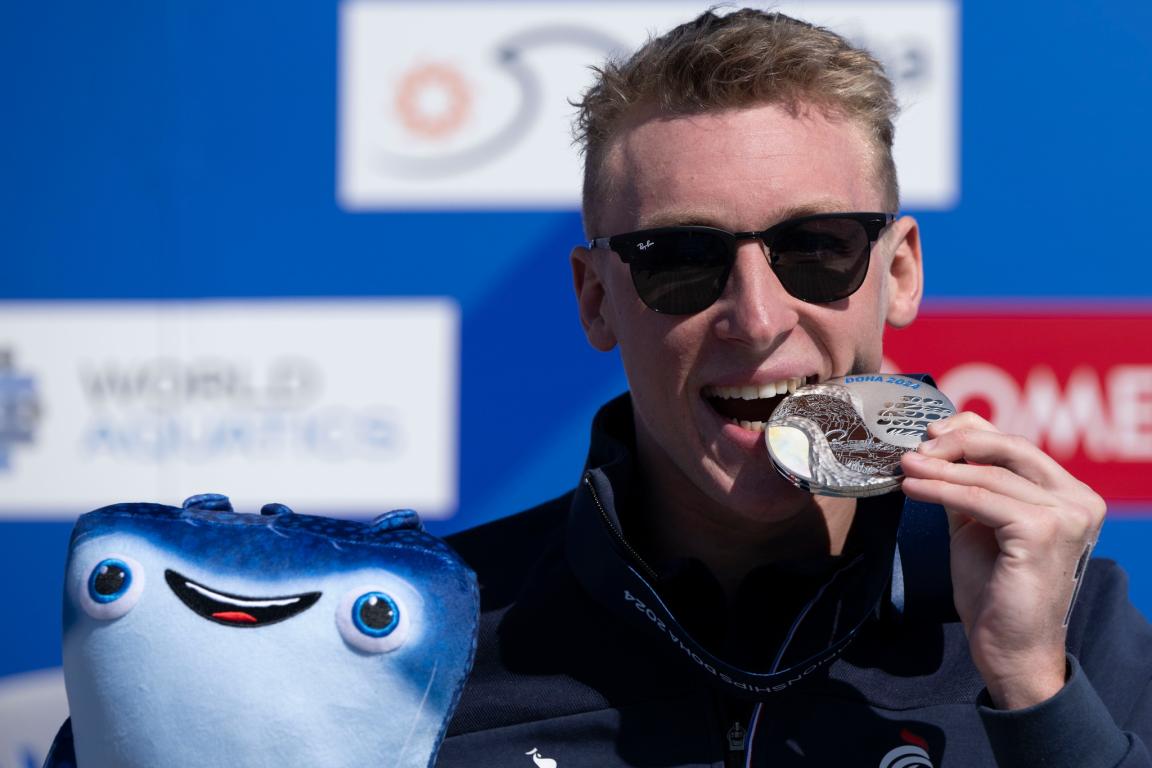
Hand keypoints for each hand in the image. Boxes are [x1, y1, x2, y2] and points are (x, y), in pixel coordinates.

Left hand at [899, 412, 1104, 709]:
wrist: (1009, 647)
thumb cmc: (994, 590)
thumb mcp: (978, 524)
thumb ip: (970, 486)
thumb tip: (936, 445)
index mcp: (1069, 494)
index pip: (1016, 445)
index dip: (970, 431)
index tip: (929, 433)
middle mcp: (1078, 500)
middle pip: (1009, 448)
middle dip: (955, 443)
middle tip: (915, 449)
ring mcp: (1066, 515)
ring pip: (988, 474)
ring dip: (937, 468)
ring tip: (904, 467)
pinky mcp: (1043, 531)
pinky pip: (979, 498)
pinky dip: (940, 490)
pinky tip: (912, 488)